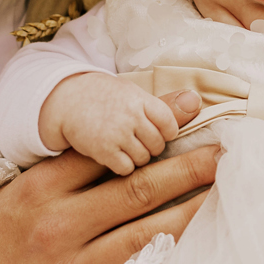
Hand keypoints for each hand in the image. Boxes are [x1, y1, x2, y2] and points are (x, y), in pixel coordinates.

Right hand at [0, 90, 214, 263]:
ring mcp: (75, 263)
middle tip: (224, 153)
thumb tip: (145, 123)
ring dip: (190, 210)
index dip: (155, 134)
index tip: (193, 116)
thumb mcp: (36, 178)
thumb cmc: (15, 218)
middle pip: (134, 190)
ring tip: (223, 190)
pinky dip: (172, 248)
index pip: (108, 153)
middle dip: (185, 169)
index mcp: (43, 186)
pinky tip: (200, 233)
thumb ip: (86, 155)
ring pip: (145, 233)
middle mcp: (59, 224)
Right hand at [40, 72, 184, 175]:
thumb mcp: (134, 94)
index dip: (166, 132)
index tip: (157, 133)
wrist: (67, 100)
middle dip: (152, 147)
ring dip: (138, 158)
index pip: (169, 122)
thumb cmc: (107, 98)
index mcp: (140, 99)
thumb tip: (196, 101)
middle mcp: (130, 115)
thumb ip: (164, 104)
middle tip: (138, 141)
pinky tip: (114, 157)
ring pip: (144, 159)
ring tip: (125, 147)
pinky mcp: (102, 150)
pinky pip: (126, 169)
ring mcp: (116, 133)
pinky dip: (123, 167)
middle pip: (158, 144)